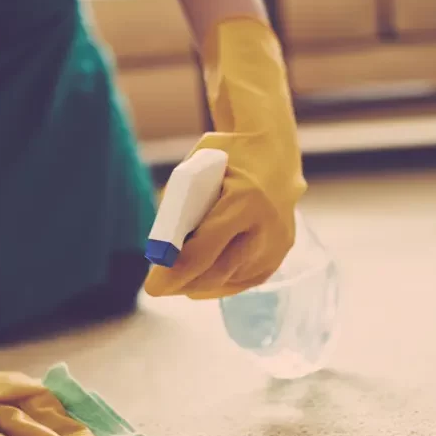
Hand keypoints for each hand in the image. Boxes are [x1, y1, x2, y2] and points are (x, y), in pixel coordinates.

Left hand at [144, 17, 306, 299]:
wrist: (273, 146)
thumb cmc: (227, 155)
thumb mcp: (195, 170)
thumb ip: (179, 208)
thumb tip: (162, 251)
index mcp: (245, 201)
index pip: (204, 251)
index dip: (175, 273)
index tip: (152, 286)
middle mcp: (268, 225)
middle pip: (219, 271)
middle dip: (183, 284)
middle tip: (157, 289)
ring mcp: (279, 240)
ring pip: (232, 279)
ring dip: (200, 285)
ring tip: (175, 283)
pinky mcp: (283, 250)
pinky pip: (248, 278)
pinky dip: (221, 284)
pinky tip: (199, 284)